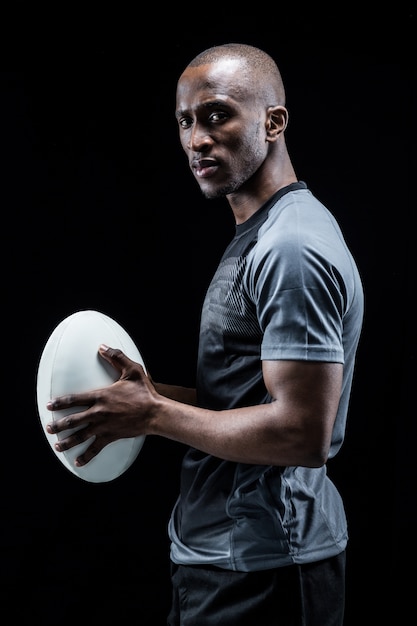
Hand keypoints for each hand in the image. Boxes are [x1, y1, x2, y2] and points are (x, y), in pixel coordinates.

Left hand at [46, 345, 154, 466]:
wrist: (155, 413)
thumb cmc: (144, 391)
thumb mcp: (132, 370)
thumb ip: (116, 357)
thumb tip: (102, 346)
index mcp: (101, 396)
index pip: (74, 399)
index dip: (60, 402)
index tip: (49, 406)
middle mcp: (98, 412)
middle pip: (73, 420)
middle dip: (59, 425)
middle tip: (49, 428)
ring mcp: (104, 426)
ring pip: (80, 436)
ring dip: (67, 441)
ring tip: (57, 445)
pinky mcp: (111, 436)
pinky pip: (95, 448)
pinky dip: (86, 456)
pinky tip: (78, 462)